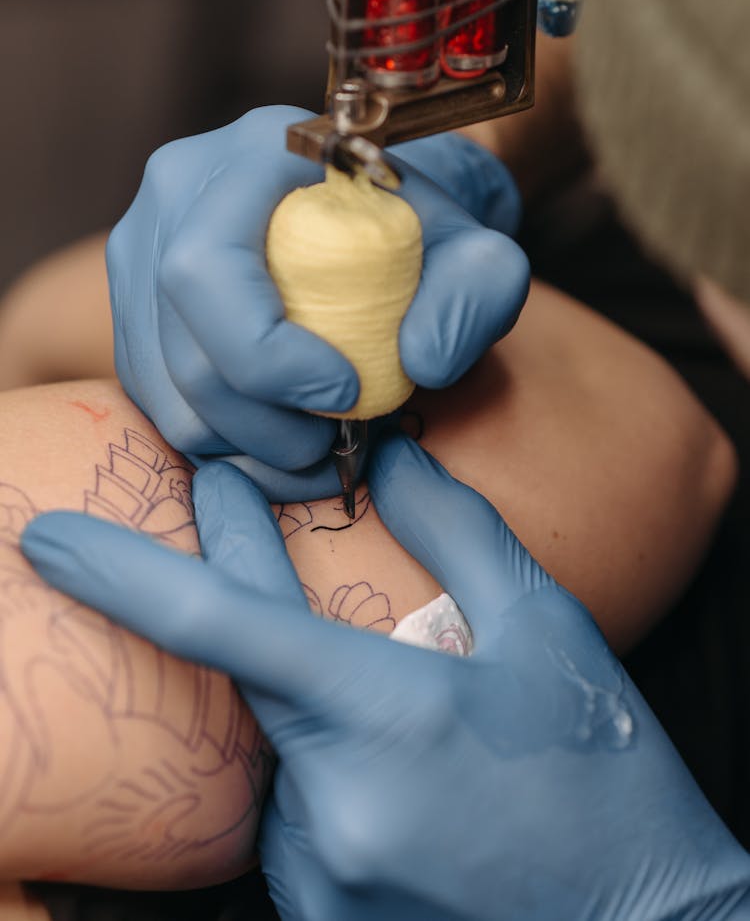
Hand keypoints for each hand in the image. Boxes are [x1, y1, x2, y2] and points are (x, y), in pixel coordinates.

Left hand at [22, 436, 749, 920]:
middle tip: (332, 611)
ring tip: (434, 743)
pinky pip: (304, 825)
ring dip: (331, 726)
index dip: (121, 574)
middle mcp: (334, 806)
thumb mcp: (547, 630)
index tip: (49, 538)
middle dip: (279, 636)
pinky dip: (342, 784)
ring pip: (287, 763)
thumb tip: (391, 459)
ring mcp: (325, 876)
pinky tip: (416, 791)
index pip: (223, 626)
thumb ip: (456, 531)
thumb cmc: (603, 774)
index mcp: (385, 713)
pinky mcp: (327, 917)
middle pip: (262, 690)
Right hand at [108, 105, 527, 499]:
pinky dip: (224, 441)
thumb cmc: (417, 229)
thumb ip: (479, 288)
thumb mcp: (472, 246)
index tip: (348, 392)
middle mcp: (176, 196)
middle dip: (265, 422)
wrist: (374, 214)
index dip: (267, 354)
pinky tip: (282, 435)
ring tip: (318, 439)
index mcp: (250, 155)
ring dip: (247, 443)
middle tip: (338, 439)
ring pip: (167, 391)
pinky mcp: (136, 308)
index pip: (208, 269)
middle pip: (183, 348)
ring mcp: (142, 252)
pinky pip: (159, 400)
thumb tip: (423, 361)